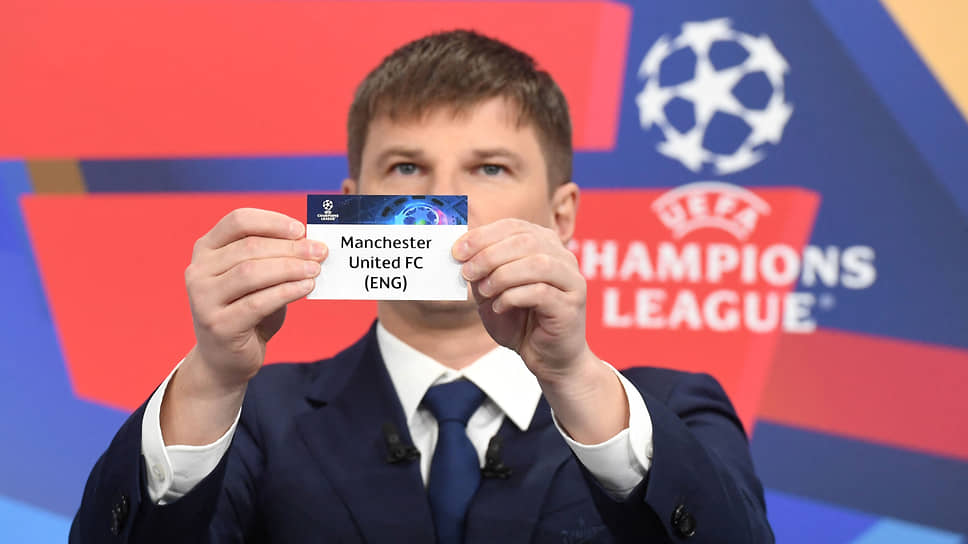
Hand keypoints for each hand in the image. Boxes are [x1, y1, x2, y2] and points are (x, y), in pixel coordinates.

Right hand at [184, 208, 326, 392]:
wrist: (226, 358)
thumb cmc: (246, 310)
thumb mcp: (257, 278)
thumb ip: (274, 258)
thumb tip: (311, 244)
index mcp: (206, 249)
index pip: (238, 221)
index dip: (272, 221)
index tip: (301, 230)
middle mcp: (198, 270)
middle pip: (250, 247)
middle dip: (290, 248)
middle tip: (320, 251)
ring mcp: (203, 299)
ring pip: (252, 272)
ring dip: (290, 268)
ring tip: (315, 269)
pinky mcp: (218, 325)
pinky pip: (258, 302)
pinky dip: (287, 291)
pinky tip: (306, 287)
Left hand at [453, 218, 591, 382]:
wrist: (547, 359)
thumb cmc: (520, 322)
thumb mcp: (492, 292)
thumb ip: (480, 271)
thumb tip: (461, 251)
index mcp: (545, 245)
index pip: (514, 227)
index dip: (483, 235)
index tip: (457, 251)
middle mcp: (563, 258)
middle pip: (526, 241)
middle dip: (489, 255)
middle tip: (466, 272)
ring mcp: (571, 281)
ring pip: (537, 263)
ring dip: (502, 275)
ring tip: (483, 292)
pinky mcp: (571, 306)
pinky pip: (541, 292)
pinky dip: (513, 297)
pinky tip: (499, 307)